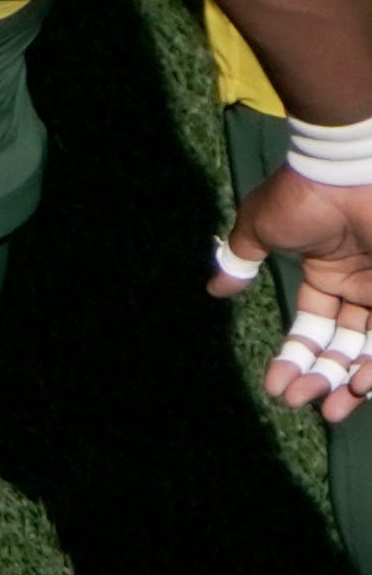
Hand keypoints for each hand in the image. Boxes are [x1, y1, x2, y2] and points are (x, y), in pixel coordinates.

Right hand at [217, 166, 371, 420]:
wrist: (349, 169)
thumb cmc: (304, 195)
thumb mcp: (260, 228)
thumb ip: (239, 259)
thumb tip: (217, 288)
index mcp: (329, 272)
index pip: (315, 327)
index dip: (296, 359)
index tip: (277, 387)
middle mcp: (361, 283)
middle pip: (345, 346)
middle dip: (324, 379)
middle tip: (306, 403)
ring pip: (370, 346)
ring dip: (354, 382)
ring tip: (335, 405)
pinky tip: (360, 383)